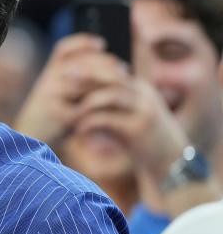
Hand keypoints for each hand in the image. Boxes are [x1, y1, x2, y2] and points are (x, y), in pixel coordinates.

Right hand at [14, 34, 128, 147]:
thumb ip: (77, 78)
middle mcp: (48, 80)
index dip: (82, 42)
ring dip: (107, 84)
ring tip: (123, 87)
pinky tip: (114, 106)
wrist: (30, 138)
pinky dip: (101, 106)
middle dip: (105, 64)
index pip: (63, 49)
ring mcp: (51, 96)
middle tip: (124, 69)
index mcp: (49, 72)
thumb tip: (110, 65)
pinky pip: (84, 107)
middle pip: (81, 63)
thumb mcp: (58, 92)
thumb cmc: (51, 113)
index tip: (102, 43)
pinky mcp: (57, 115)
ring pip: (85, 83)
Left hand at [72, 74, 188, 177]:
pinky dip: (89, 123)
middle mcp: (144, 95)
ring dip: (86, 102)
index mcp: (141, 89)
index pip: (113, 70)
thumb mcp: (129, 119)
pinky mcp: (138, 129)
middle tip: (61, 77)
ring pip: (109, 95)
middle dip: (85, 76)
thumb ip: (112, 107)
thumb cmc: (145, 142)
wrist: (172, 165)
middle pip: (111, 77)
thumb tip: (84, 99)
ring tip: (69, 110)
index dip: (90, 68)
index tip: (68, 68)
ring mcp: (143, 110)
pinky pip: (108, 119)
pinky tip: (78, 130)